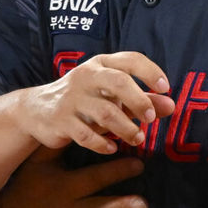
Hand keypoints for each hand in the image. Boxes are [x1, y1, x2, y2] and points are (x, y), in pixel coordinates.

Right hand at [19, 52, 174, 155]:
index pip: (130, 60)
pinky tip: (112, 148)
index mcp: (100, 65)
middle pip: (118, 82)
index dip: (150, 72)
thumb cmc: (82, 99)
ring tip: (137, 139)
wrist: (36, 109)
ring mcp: (72, 98)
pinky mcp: (61, 120)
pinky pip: (86, 135)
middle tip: (150, 119)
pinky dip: (102, 144)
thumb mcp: (110, 95)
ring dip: (126, 129)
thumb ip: (142, 99)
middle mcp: (85, 77)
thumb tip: (171, 106)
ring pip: (105, 113)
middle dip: (139, 101)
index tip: (164, 88)